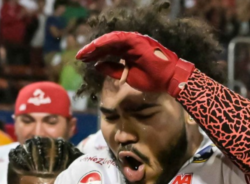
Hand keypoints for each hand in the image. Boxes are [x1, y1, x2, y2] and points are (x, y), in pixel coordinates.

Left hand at [76, 31, 195, 96]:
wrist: (169, 79)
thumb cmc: (152, 79)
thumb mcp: (127, 76)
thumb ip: (112, 70)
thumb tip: (96, 66)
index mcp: (128, 52)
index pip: (108, 50)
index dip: (94, 54)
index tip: (83, 60)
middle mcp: (130, 44)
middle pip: (106, 44)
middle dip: (92, 50)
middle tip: (79, 56)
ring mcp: (134, 41)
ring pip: (110, 40)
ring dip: (96, 45)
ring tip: (84, 53)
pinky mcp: (137, 40)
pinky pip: (118, 38)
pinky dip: (106, 42)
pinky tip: (95, 47)